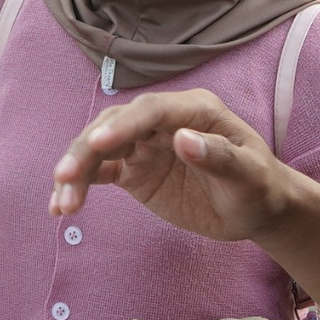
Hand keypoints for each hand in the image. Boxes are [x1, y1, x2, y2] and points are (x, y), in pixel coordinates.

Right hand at [48, 88, 285, 241]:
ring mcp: (145, 144)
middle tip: (65, 177)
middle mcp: (163, 121)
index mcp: (193, 110)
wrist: (256, 210)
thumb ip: (219, 157)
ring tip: (62, 205)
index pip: (151, 111)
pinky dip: (79, 186)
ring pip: (99, 148)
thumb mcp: (249, 176)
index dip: (122, 125)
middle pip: (115, 125)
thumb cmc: (259, 188)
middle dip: (86, 150)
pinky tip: (60, 206)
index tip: (97, 144)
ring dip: (76, 171)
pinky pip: (100, 172)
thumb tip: (183, 140)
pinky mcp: (134, 170)